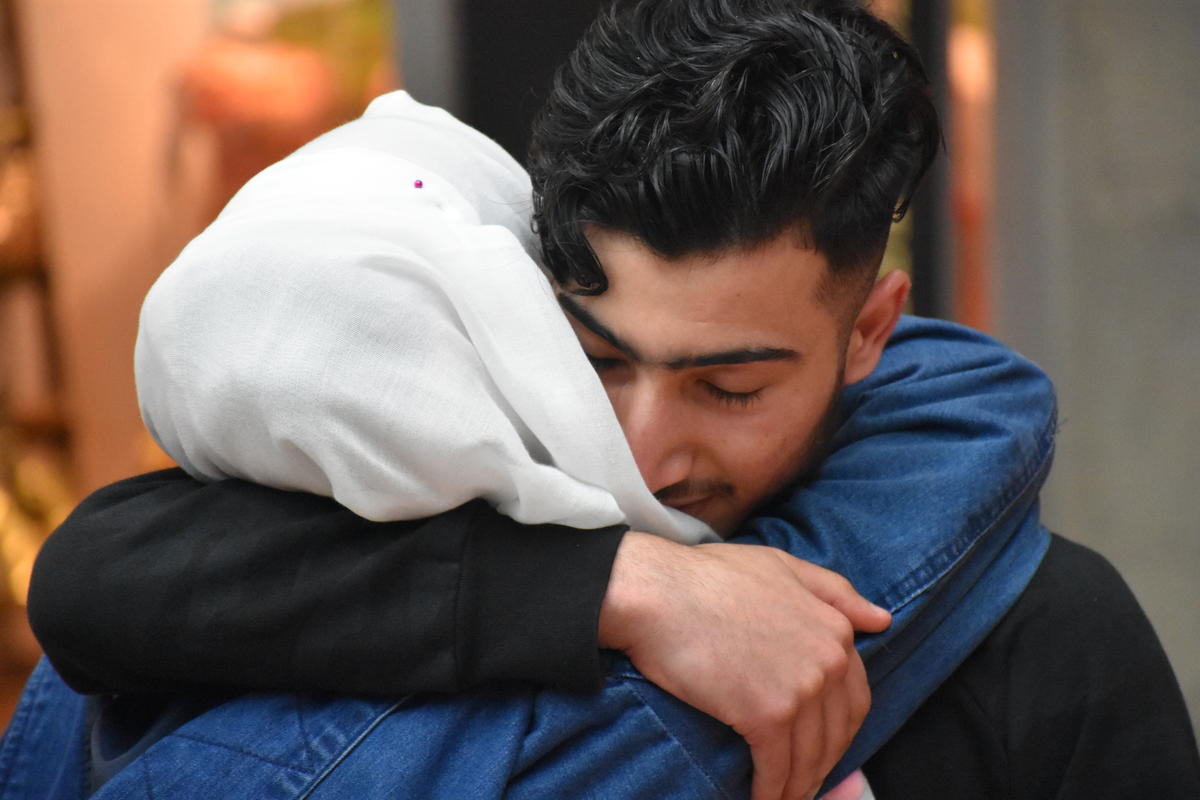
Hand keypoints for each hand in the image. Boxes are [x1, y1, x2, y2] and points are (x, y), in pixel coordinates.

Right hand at [598, 532, 890, 799]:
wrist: (658, 591)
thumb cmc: (708, 575)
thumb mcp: (781, 565)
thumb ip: (833, 592)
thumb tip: (881, 619)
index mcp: (834, 628)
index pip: (854, 697)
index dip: (838, 729)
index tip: (820, 746)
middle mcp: (828, 660)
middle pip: (836, 732)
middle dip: (821, 763)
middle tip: (801, 780)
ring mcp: (801, 689)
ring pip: (809, 756)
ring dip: (798, 784)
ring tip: (782, 797)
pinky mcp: (767, 716)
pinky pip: (777, 769)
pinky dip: (771, 792)